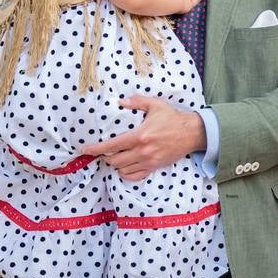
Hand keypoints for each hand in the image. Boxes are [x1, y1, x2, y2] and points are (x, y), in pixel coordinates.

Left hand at [82, 95, 204, 180]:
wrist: (192, 133)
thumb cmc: (173, 118)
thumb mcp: (156, 105)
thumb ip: (137, 101)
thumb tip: (121, 101)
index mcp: (140, 136)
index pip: (112, 145)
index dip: (96, 148)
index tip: (86, 150)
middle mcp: (143, 151)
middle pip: (115, 160)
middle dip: (106, 157)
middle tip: (104, 151)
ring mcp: (149, 161)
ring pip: (123, 169)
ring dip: (116, 165)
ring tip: (115, 158)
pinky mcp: (155, 167)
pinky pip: (135, 176)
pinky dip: (127, 173)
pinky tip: (126, 167)